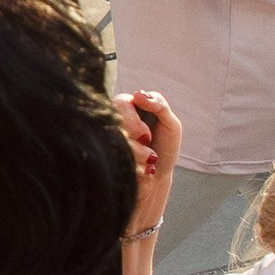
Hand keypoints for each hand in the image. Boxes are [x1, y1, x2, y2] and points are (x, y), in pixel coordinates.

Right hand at [116, 87, 181, 236]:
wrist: (156, 179)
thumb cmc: (164, 149)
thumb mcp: (171, 125)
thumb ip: (159, 105)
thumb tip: (138, 94)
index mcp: (129, 108)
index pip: (121, 102)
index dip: (133, 119)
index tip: (146, 135)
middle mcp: (113, 119)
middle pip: (112, 116)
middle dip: (132, 131)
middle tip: (146, 141)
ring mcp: (106, 136)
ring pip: (113, 137)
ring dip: (135, 152)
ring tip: (148, 159)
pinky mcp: (103, 153)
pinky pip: (112, 154)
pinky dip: (132, 164)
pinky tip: (140, 168)